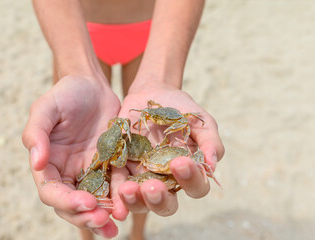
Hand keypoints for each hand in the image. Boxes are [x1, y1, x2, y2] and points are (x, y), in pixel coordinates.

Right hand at [22, 75, 120, 237]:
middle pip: (72, 204)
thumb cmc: (66, 93)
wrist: (93, 85)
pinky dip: (121, 198)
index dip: (67, 201)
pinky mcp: (110, 166)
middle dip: (86, 216)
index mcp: (48, 163)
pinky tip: (130, 205)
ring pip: (94, 202)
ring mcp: (90, 171)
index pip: (52, 192)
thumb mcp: (46, 107)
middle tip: (104, 221)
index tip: (87, 203)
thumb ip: (37, 132)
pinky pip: (115, 186)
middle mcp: (68, 173)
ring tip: (116, 224)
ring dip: (104, 216)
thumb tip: (36, 162)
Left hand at [111, 83, 224, 216]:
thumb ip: (210, 141)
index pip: (195, 187)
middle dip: (159, 200)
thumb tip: (211, 165)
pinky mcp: (121, 168)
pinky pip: (116, 184)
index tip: (180, 162)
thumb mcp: (199, 121)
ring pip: (139, 201)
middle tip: (152, 187)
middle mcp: (165, 181)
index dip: (191, 180)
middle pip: (166, 204)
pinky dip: (114, 191)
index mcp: (187, 173)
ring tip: (128, 189)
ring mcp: (141, 177)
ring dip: (134, 200)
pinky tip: (115, 189)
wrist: (152, 94)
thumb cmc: (181, 110)